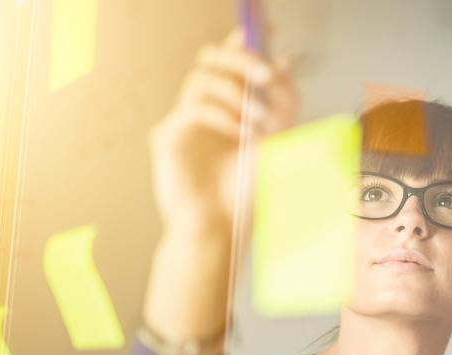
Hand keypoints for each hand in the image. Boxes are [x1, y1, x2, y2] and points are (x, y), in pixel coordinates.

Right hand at [149, 28, 298, 238]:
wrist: (224, 230)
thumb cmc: (247, 193)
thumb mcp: (276, 142)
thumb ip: (281, 104)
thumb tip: (283, 61)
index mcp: (228, 107)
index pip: (232, 61)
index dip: (247, 40)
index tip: (267, 27)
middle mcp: (203, 108)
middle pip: (211, 59)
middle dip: (242, 61)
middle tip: (267, 77)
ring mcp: (182, 121)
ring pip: (202, 79)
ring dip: (237, 95)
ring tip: (257, 124)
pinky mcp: (168, 137)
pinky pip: (193, 109)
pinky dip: (222, 116)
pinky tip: (239, 135)